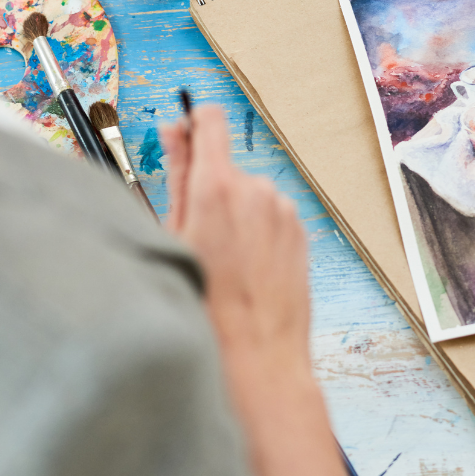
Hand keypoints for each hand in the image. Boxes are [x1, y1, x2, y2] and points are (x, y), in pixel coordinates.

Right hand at [159, 106, 345, 475]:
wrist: (257, 355)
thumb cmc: (206, 308)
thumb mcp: (174, 238)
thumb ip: (176, 178)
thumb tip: (175, 134)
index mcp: (217, 187)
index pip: (210, 120)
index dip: (194, 123)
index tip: (183, 137)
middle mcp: (256, 190)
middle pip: (226, 165)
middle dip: (207, 186)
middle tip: (192, 232)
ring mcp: (283, 209)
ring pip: (248, 194)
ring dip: (232, 213)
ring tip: (221, 261)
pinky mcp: (300, 230)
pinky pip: (269, 216)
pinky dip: (255, 231)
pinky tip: (244, 268)